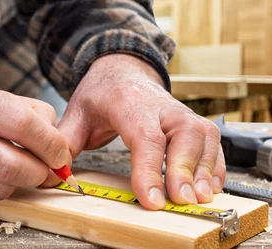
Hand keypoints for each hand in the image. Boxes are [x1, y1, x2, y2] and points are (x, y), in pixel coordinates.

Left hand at [45, 54, 224, 209]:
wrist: (123, 70)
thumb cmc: (102, 94)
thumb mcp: (77, 113)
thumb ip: (66, 141)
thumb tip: (56, 172)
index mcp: (129, 103)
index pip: (144, 136)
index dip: (149, 169)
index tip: (152, 200)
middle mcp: (161, 106)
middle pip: (183, 134)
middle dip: (185, 168)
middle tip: (182, 200)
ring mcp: (181, 112)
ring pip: (203, 135)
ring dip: (205, 168)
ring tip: (200, 197)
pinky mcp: (193, 121)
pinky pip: (213, 141)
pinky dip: (216, 164)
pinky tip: (211, 185)